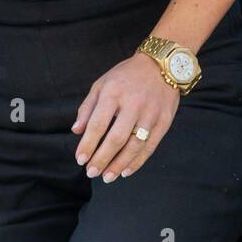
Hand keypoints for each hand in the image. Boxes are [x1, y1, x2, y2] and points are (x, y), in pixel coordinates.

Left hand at [71, 51, 179, 181]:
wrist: (162, 64)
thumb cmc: (126, 75)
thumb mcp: (102, 84)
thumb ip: (87, 107)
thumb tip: (76, 131)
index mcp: (113, 93)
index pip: (97, 124)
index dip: (88, 144)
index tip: (80, 159)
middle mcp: (133, 104)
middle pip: (116, 138)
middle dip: (102, 159)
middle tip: (91, 172)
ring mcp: (150, 114)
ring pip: (134, 146)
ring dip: (119, 164)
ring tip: (107, 176)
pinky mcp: (164, 121)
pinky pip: (150, 146)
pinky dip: (137, 162)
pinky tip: (125, 171)